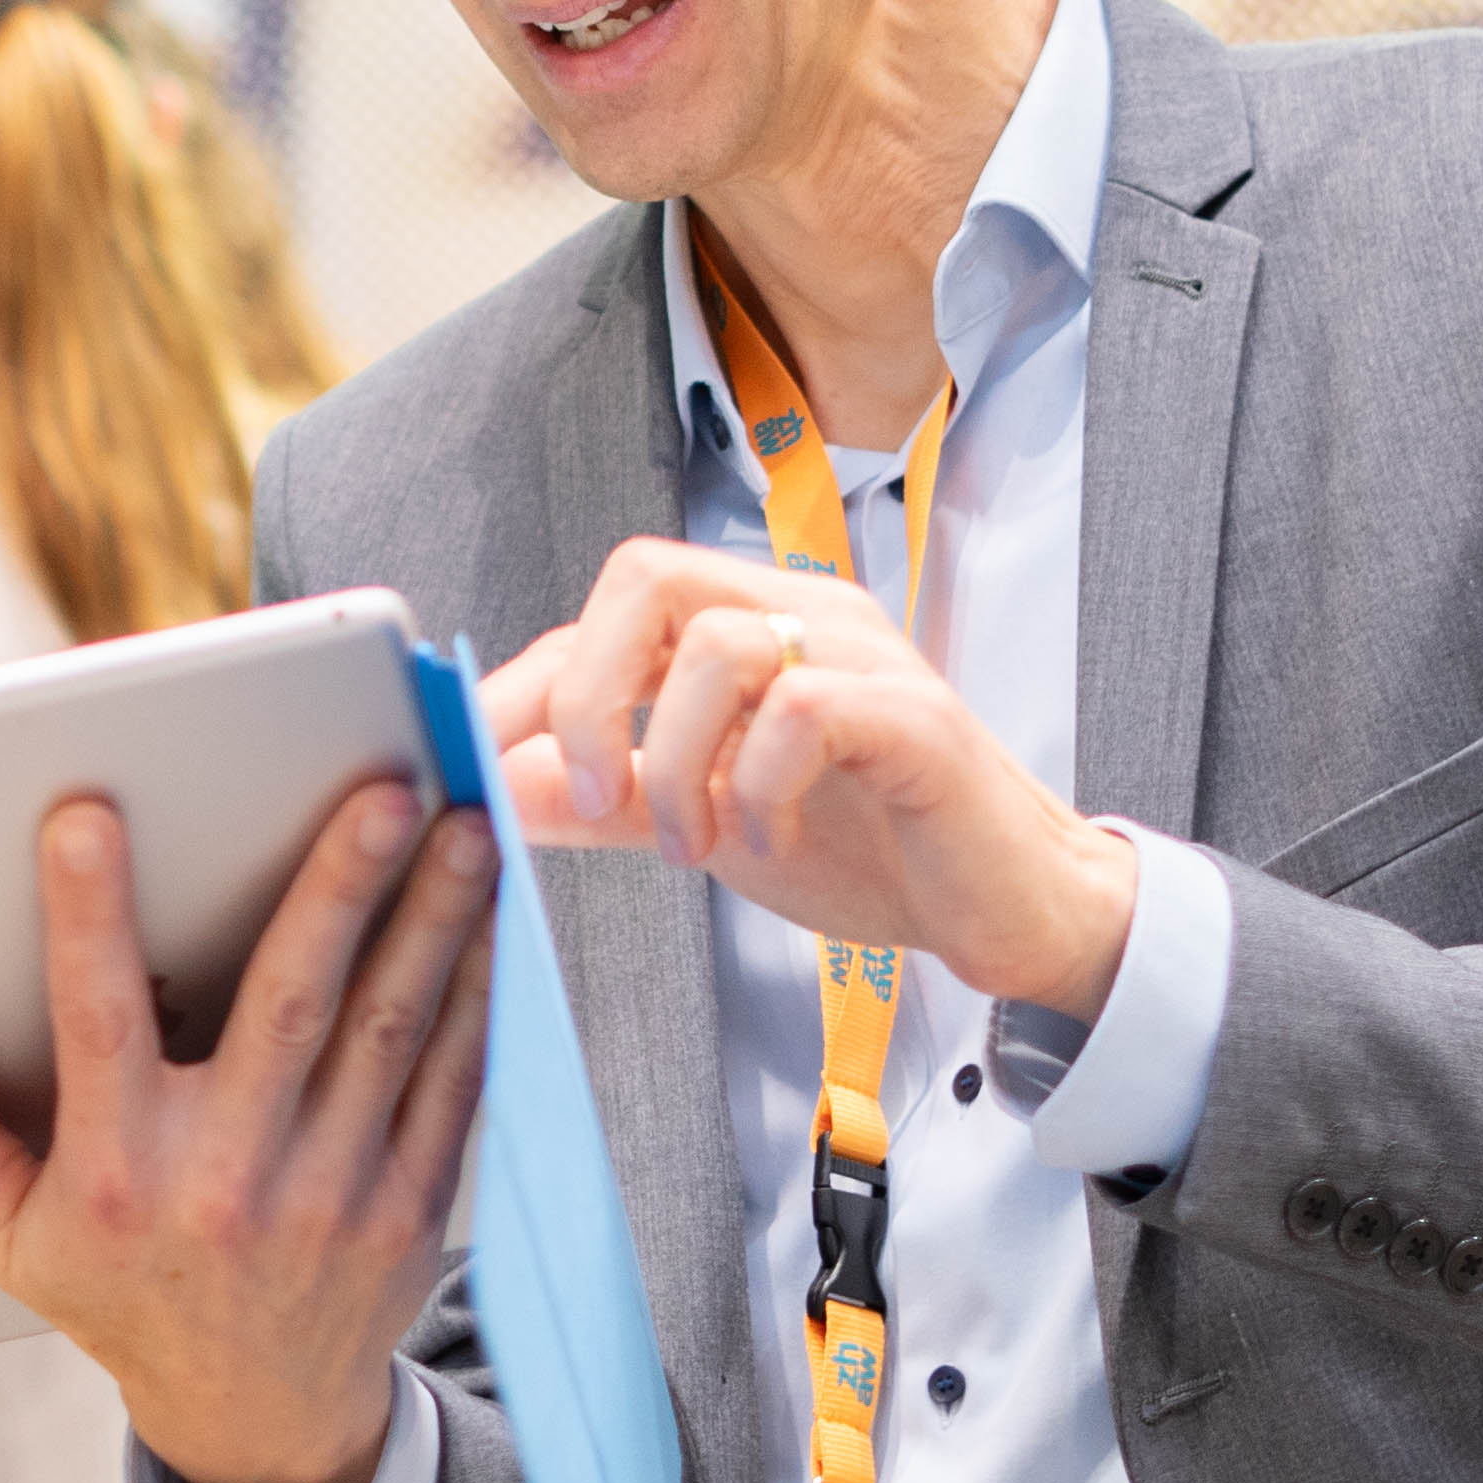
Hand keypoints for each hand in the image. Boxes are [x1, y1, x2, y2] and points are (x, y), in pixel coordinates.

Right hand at [0, 783, 497, 1482]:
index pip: (95, 1022)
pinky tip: (487, 916)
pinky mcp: (408, 1208)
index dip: (85, 918)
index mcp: (116, 1173)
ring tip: (460, 824)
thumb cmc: (121, 1300)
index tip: (87, 817)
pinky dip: (474, 994)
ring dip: (430, 921)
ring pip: (387, 1029)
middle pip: (287, 1005)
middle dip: (336, 889)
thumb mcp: (7, 1240)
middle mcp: (226, 1178)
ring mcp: (330, 1194)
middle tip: (378, 792)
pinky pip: (451, 1082)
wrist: (255, 1419)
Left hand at [476, 539, 1138, 1018]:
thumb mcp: (706, 822)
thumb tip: (498, 782)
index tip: (480, 754)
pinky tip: (771, 843)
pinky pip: (806, 710)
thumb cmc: (867, 847)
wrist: (1002, 905)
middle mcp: (804, 615)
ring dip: (676, 764)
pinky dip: (761, 787)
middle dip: (588, 691)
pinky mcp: (916, 717)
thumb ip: (607, 797)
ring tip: (694, 846)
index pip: (612, 608)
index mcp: (750, 625)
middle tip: (587, 791)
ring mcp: (866, 656)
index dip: (532, 679)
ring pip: (720, 646)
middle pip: (648, 577)